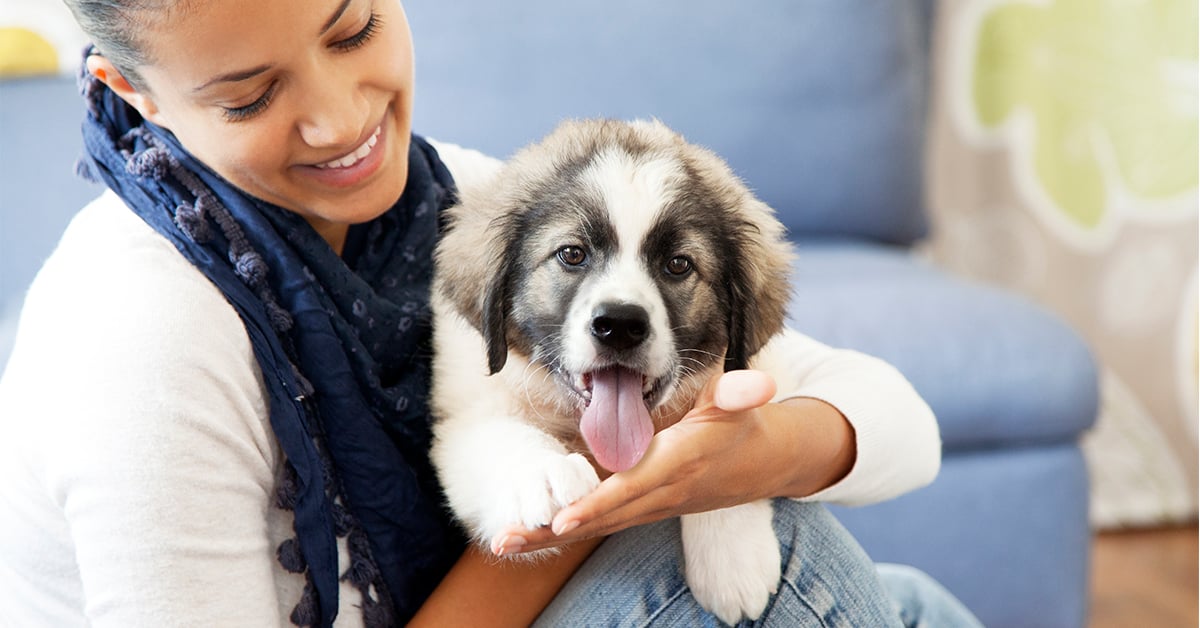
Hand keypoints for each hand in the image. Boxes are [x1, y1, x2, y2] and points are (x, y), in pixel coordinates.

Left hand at [491, 369, 784, 555]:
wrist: (759, 465)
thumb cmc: (741, 426)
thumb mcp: (743, 404)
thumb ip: (742, 392)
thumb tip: (755, 386)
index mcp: (678, 462)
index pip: (633, 487)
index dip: (598, 503)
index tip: (563, 518)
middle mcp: (660, 492)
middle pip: (602, 516)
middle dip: (554, 528)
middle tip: (507, 537)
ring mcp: (650, 506)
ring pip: (595, 525)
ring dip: (548, 535)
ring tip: (503, 541)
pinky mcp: (641, 509)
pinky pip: (599, 524)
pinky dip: (563, 533)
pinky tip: (527, 536)